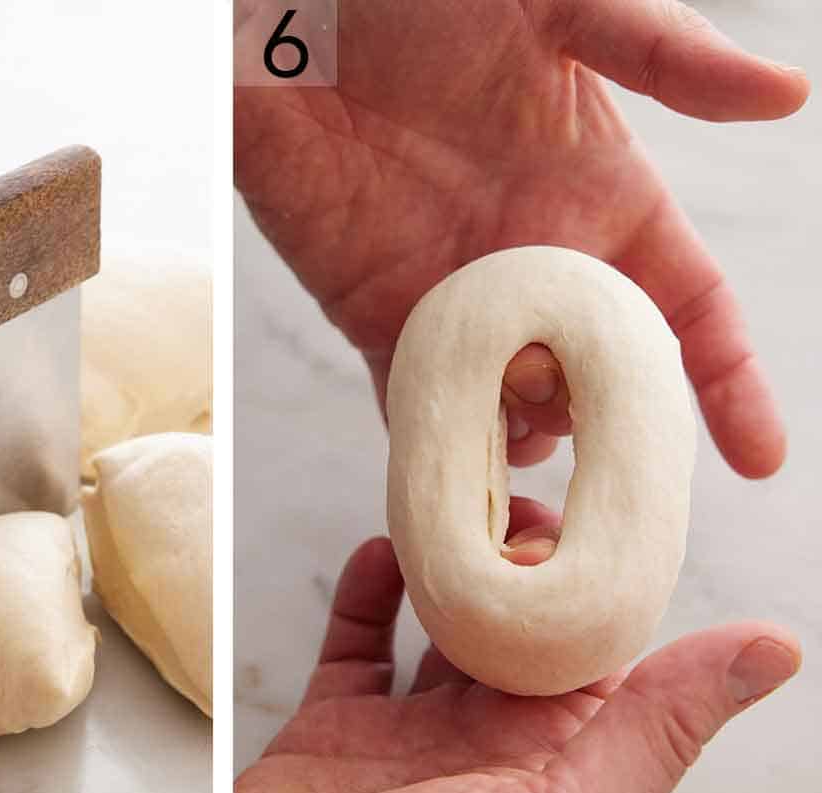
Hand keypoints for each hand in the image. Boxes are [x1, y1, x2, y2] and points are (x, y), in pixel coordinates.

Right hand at [234, 531, 800, 792]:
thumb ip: (654, 733)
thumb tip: (773, 647)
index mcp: (550, 768)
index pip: (599, 654)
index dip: (599, 581)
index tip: (592, 508)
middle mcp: (484, 748)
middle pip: (519, 630)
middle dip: (519, 559)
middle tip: (510, 489)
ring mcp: (405, 734)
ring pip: (441, 626)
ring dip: (447, 568)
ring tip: (450, 506)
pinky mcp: (335, 725)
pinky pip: (359, 641)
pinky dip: (368, 591)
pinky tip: (377, 549)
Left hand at [236, 0, 808, 477]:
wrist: (292, 23)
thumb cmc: (426, 0)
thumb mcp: (562, 8)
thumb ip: (666, 55)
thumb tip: (788, 93)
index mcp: (602, 203)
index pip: (687, 311)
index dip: (729, 383)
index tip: (757, 456)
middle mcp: (539, 265)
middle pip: (603, 379)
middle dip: (612, 427)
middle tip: (600, 449)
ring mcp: (460, 300)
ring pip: (515, 406)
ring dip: (529, 443)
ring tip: (527, 459)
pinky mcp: (379, 319)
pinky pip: (417, 402)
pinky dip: (438, 444)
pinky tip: (453, 474)